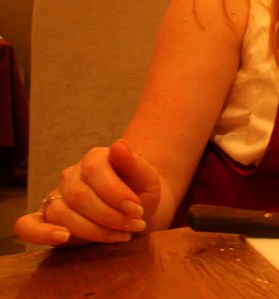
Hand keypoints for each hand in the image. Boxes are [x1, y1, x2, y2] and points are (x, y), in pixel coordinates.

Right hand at [14, 139, 161, 245]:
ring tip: (121, 235)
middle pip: (79, 195)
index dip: (115, 192)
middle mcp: (72, 175)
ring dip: (93, 230)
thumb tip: (119, 144)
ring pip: (61, 213)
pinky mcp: (48, 220)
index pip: (95, 170)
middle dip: (109, 216)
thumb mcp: (148, 178)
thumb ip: (135, 163)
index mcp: (95, 158)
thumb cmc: (141, 191)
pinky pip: (28, 225)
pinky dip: (41, 233)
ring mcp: (57, 197)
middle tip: (133, 224)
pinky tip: (63, 238)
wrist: (136, 211)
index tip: (137, 209)